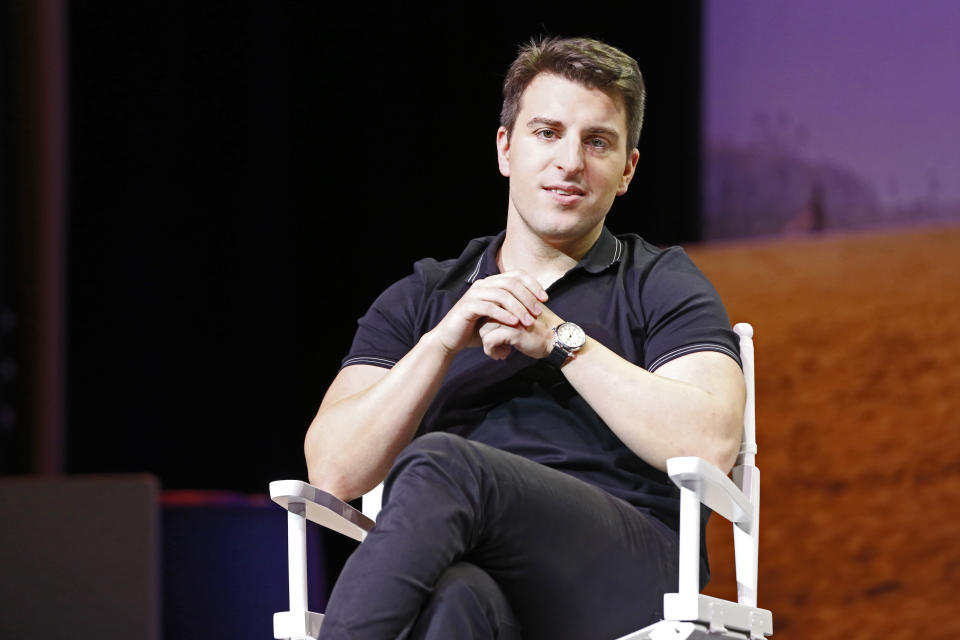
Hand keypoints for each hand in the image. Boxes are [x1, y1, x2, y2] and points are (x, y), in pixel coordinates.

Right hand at [431, 270, 548, 354]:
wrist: (451, 338)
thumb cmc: (477, 327)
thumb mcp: (499, 316)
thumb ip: (513, 309)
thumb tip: (537, 306)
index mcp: (492, 282)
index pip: (517, 275)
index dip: (533, 284)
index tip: (545, 299)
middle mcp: (483, 284)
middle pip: (511, 283)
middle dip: (528, 297)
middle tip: (538, 312)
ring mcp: (474, 294)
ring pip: (501, 294)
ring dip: (518, 308)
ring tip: (529, 321)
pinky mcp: (467, 306)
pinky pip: (489, 307)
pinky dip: (503, 314)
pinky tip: (514, 323)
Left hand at [478, 303, 561, 360]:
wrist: (557, 340)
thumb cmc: (540, 330)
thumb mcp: (522, 315)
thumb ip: (507, 313)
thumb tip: (485, 320)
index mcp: (511, 298)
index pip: (488, 310)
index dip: (489, 325)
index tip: (497, 337)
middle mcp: (509, 304)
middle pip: (483, 319)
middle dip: (487, 335)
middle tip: (497, 346)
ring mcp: (510, 317)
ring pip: (483, 330)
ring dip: (489, 345)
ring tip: (502, 351)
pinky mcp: (512, 331)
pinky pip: (489, 341)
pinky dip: (492, 350)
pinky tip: (504, 355)